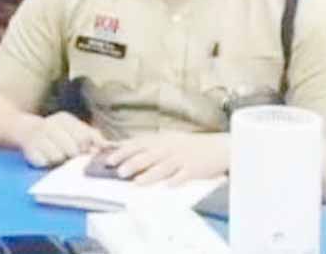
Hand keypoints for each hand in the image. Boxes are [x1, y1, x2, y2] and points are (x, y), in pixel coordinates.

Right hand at [16, 112, 107, 167]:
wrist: (25, 130)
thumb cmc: (57, 133)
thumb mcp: (74, 129)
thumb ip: (92, 136)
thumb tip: (107, 146)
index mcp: (64, 119)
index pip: (84, 137)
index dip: (87, 148)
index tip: (85, 152)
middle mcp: (50, 125)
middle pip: (72, 149)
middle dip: (73, 156)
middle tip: (70, 157)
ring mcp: (38, 137)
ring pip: (58, 157)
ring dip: (59, 161)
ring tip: (57, 157)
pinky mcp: (30, 150)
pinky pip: (44, 163)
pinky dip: (47, 164)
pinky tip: (45, 158)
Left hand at [106, 132, 228, 184]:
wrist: (218, 147)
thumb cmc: (189, 145)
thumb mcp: (168, 139)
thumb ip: (148, 144)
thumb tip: (123, 147)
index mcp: (161, 140)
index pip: (138, 144)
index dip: (122, 151)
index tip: (108, 159)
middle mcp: (170, 148)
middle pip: (148, 156)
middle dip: (132, 163)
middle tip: (119, 171)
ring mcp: (182, 158)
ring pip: (163, 167)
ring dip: (149, 175)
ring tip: (137, 182)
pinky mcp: (194, 169)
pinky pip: (184, 175)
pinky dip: (176, 181)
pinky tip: (168, 187)